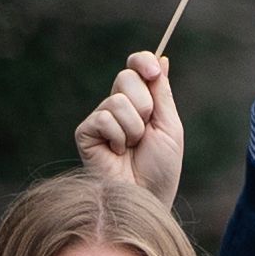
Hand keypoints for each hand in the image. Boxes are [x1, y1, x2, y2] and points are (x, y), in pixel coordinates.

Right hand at [74, 52, 184, 205]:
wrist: (148, 195)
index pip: (136, 66)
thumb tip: (161, 60)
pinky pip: (104, 118)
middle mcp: (118, 106)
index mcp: (140, 101)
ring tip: (132, 148)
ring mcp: (100, 118)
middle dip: (145, 106)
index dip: (142, 62)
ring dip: (134, 128)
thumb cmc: (162, 167)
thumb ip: (162, 93)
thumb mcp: (169, 126)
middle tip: (146, 132)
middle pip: (127, 77)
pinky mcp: (85, 132)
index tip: (154, 72)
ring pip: (118, 100)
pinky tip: (117, 153)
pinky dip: (118, 137)